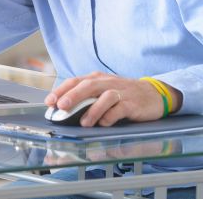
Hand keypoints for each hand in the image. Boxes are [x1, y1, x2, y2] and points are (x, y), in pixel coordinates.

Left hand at [44, 71, 182, 126]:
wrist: (153, 94)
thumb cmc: (123, 94)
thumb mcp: (103, 91)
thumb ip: (86, 97)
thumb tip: (63, 109)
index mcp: (97, 78)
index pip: (75, 81)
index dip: (61, 90)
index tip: (49, 101)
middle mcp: (107, 83)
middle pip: (88, 86)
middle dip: (73, 96)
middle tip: (61, 106)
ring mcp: (120, 92)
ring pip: (104, 97)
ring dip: (92, 110)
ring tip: (83, 122)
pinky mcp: (132, 103)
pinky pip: (120, 108)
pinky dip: (111, 116)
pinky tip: (104, 123)